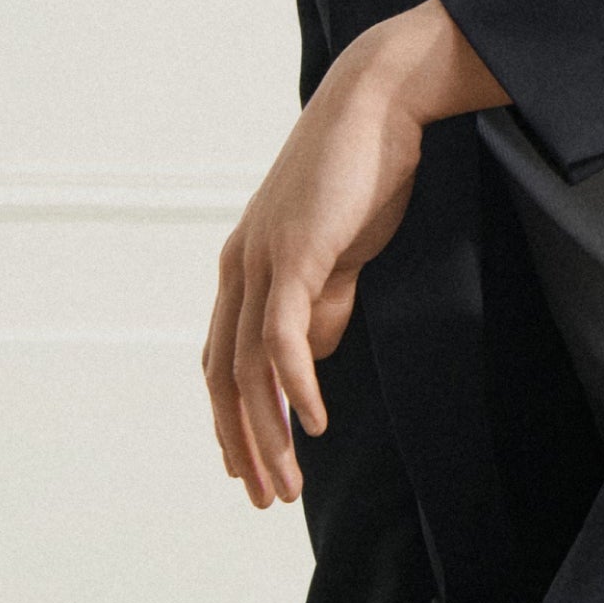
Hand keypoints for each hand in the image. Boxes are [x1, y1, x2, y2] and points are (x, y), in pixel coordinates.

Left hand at [203, 0, 509, 507]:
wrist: (379, 105)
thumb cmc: (363, 171)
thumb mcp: (338, 250)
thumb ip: (323, 301)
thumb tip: (308, 358)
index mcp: (246, 268)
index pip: (224, 362)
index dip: (233, 421)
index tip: (253, 468)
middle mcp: (241, 268)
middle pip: (225, 378)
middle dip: (244, 444)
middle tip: (267, 497)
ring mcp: (263, 261)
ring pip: (249, 370)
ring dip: (268, 433)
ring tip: (289, 481)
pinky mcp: (296, 254)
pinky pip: (284, 337)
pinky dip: (296, 387)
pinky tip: (314, 424)